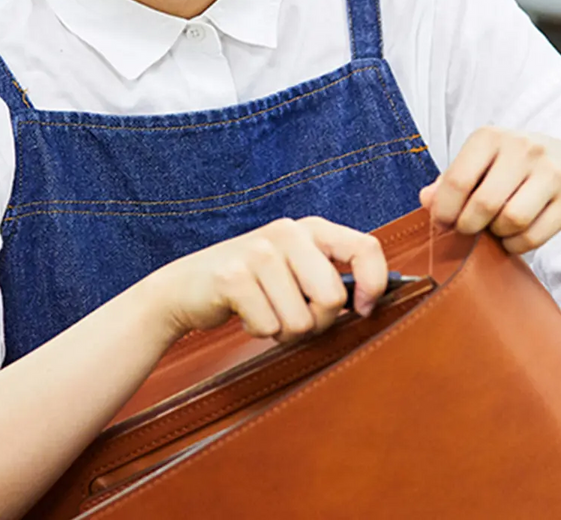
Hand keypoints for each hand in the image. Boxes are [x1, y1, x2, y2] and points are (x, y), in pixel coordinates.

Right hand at [144, 217, 388, 343]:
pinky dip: (260, 332)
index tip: (362, 310)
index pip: (366, 248)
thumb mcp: (297, 270)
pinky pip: (269, 327)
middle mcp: (287, 232)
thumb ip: (332, 276)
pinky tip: (245, 314)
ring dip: (284, 332)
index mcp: (311, 229)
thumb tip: (374, 302)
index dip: (374, 285)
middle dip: (317, 323)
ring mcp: (258, 252)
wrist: (186, 288)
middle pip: (332, 297)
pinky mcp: (233, 276)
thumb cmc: (254, 286)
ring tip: (266, 313)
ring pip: (300, 321)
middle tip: (294, 318)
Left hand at [420, 128, 560, 253]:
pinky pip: (533, 237)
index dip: (444, 211)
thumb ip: (448, 182)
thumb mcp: (478, 164)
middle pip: (484, 204)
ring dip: (497, 234)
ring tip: (495, 228)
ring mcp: (552, 173)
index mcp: (491, 137)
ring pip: (512, 220)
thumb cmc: (510, 167)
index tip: (444, 223)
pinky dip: (517, 245)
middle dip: (469, 226)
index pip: (457, 181)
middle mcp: (524, 149)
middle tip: (468, 229)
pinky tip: (513, 236)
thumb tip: (427, 200)